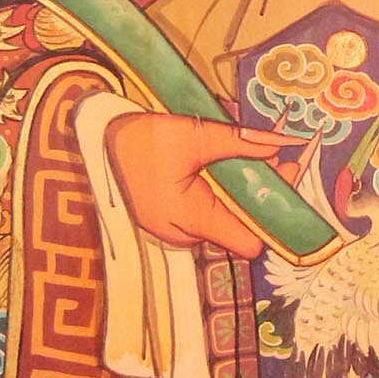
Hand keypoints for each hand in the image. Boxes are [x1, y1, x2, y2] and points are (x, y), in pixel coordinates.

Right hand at [104, 112, 294, 259]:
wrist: (95, 142)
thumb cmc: (140, 140)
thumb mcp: (193, 134)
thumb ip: (239, 142)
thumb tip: (280, 144)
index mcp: (192, 219)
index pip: (250, 243)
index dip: (273, 217)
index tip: (283, 181)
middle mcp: (185, 235)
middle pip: (240, 226)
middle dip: (261, 194)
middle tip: (274, 159)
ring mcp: (175, 230)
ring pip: (224, 218)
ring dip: (241, 190)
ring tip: (248, 156)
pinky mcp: (170, 221)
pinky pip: (206, 212)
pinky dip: (220, 192)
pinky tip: (222, 165)